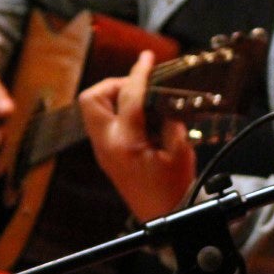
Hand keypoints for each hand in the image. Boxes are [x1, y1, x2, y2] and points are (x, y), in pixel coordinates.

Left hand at [79, 50, 195, 220]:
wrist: (160, 215)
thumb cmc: (172, 187)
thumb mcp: (181, 150)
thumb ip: (172, 120)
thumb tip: (166, 100)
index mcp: (126, 142)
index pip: (129, 97)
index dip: (139, 73)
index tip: (147, 58)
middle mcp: (107, 144)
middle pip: (91, 98)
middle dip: (114, 84)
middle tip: (139, 85)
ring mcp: (103, 149)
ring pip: (93, 108)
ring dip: (115, 96)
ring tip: (142, 100)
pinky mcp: (105, 153)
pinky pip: (103, 120)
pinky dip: (119, 110)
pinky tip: (142, 116)